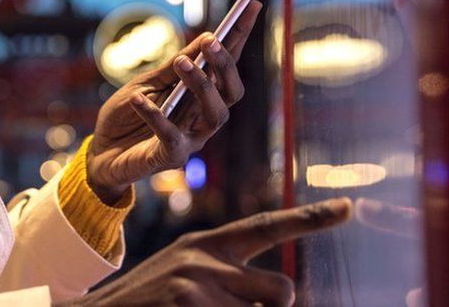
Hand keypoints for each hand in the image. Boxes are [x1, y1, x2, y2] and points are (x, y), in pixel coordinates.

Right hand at [60, 198, 352, 306]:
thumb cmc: (154, 298)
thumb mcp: (186, 270)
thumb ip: (227, 271)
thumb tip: (282, 291)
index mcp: (208, 244)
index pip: (266, 226)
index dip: (309, 218)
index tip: (348, 206)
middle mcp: (206, 259)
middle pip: (282, 287)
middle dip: (275, 304)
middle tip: (245, 306)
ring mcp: (199, 286)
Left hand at [87, 1, 262, 203]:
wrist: (100, 152)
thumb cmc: (125, 116)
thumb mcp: (145, 84)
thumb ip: (172, 68)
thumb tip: (205, 38)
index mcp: (199, 96)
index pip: (227, 65)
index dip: (241, 37)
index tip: (250, 6)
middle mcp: (202, 117)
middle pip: (230, 91)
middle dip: (224, 64)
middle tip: (209, 41)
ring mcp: (191, 140)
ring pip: (214, 114)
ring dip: (200, 85)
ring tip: (180, 63)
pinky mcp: (170, 158)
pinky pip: (170, 136)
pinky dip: (155, 116)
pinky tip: (139, 100)